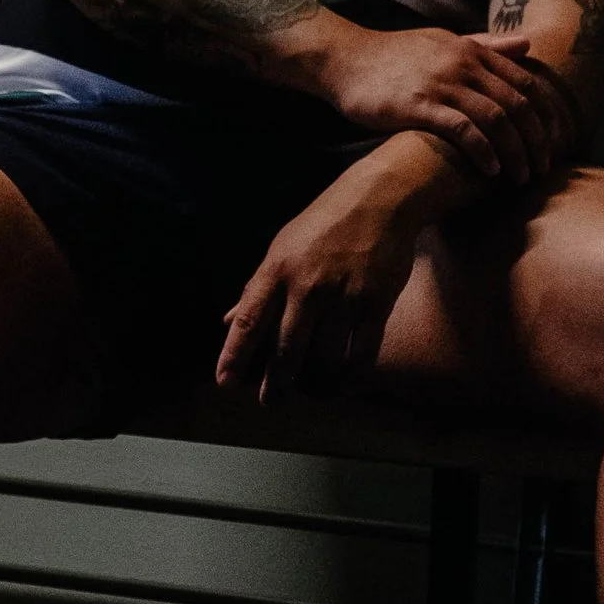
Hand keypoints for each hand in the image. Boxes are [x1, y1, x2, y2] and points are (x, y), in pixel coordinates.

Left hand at [216, 165, 429, 401]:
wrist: (378, 201)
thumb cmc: (323, 225)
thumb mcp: (281, 248)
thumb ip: (257, 288)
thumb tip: (229, 320)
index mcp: (276, 271)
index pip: (250, 320)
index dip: (235, 354)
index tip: (225, 381)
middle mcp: (307, 286)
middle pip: (287, 348)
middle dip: (277, 382)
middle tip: (271, 402)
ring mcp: (343, 295)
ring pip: (326, 357)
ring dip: (318, 383)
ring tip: (313, 393)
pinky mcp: (375, 302)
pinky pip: (362, 351)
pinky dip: (352, 374)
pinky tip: (346, 383)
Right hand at [309, 22, 576, 187]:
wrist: (346, 59)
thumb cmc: (394, 55)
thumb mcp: (444, 41)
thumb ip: (486, 44)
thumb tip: (527, 43)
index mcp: (472, 51)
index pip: (525, 83)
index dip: (545, 115)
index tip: (551, 142)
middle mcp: (463, 65)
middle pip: (517, 105)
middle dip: (535, 140)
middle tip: (541, 169)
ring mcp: (442, 84)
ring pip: (496, 119)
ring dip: (515, 152)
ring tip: (521, 177)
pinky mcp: (419, 105)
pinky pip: (464, 130)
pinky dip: (483, 151)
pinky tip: (491, 170)